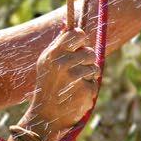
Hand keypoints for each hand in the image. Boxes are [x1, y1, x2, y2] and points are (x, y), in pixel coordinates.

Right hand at [25, 17, 100, 133]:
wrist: (45, 116)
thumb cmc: (47, 86)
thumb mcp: (46, 63)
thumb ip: (59, 45)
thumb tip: (68, 23)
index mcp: (52, 54)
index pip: (76, 34)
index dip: (81, 38)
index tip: (80, 44)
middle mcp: (63, 64)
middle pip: (89, 52)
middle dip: (87, 60)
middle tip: (76, 70)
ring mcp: (75, 78)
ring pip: (95, 67)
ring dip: (89, 75)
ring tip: (75, 84)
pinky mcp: (85, 91)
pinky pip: (95, 83)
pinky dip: (89, 89)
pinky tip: (76, 95)